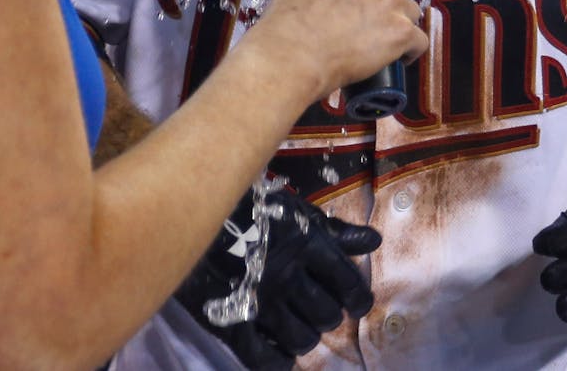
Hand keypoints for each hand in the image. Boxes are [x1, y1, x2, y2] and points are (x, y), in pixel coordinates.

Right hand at [175, 186, 380, 368]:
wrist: (192, 215)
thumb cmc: (253, 211)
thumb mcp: (296, 213)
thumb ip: (335, 231)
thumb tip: (374, 241)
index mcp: (306, 245)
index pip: (347, 283)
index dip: (358, 299)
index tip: (358, 305)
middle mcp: (287, 275)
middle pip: (326, 315)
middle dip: (329, 316)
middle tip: (322, 312)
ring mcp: (259, 301)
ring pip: (301, 338)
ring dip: (306, 338)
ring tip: (302, 330)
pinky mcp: (229, 321)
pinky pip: (262, 358)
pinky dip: (277, 361)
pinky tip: (280, 355)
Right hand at [242, 0, 428, 103]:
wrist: (292, 56)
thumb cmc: (287, 24)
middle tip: (380, 6)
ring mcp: (391, 0)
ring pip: (411, 9)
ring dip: (400, 22)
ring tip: (377, 41)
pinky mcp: (401, 31)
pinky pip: (419, 39)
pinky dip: (411, 50)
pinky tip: (398, 57)